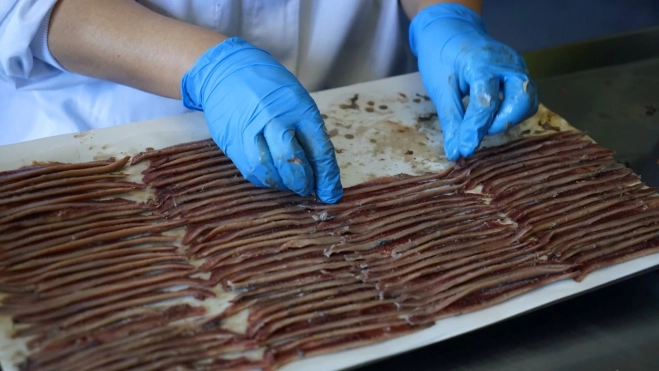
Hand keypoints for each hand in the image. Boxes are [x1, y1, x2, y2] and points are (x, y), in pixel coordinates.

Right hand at [181, 38, 342, 202]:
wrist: (227, 71)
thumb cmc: (270, 88)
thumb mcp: (297, 100)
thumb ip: (308, 131)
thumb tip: (320, 169)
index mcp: (298, 108)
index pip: (319, 149)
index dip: (327, 176)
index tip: (331, 193)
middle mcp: (274, 120)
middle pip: (292, 162)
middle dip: (303, 182)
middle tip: (307, 188)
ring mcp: (250, 132)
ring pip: (269, 171)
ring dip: (283, 185)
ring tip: (289, 183)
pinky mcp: (232, 143)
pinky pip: (252, 171)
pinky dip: (266, 180)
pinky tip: (272, 176)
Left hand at [409, 3, 538, 160]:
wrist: (451, 32)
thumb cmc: (443, 57)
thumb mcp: (441, 89)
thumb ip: (452, 121)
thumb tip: (457, 152)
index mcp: (482, 63)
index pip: (485, 102)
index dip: (475, 130)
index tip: (465, 150)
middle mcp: (508, 63)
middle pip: (523, 99)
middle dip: (503, 122)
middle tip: (481, 131)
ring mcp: (518, 67)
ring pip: (528, 101)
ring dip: (509, 118)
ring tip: (483, 123)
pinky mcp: (520, 74)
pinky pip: (524, 98)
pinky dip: (510, 112)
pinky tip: (491, 116)